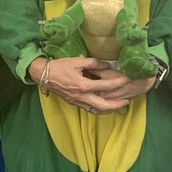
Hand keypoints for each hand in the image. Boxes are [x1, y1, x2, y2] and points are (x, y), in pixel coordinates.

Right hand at [27, 56, 147, 112]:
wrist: (44, 75)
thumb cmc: (60, 66)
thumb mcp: (77, 61)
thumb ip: (94, 63)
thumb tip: (108, 65)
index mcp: (83, 85)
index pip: (105, 86)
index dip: (117, 83)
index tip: (126, 80)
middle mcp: (81, 96)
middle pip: (103, 105)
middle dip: (116, 105)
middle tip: (127, 101)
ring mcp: (77, 102)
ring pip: (96, 110)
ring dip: (109, 109)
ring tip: (118, 106)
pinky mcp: (74, 103)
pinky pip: (90, 109)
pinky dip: (99, 109)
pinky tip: (105, 106)